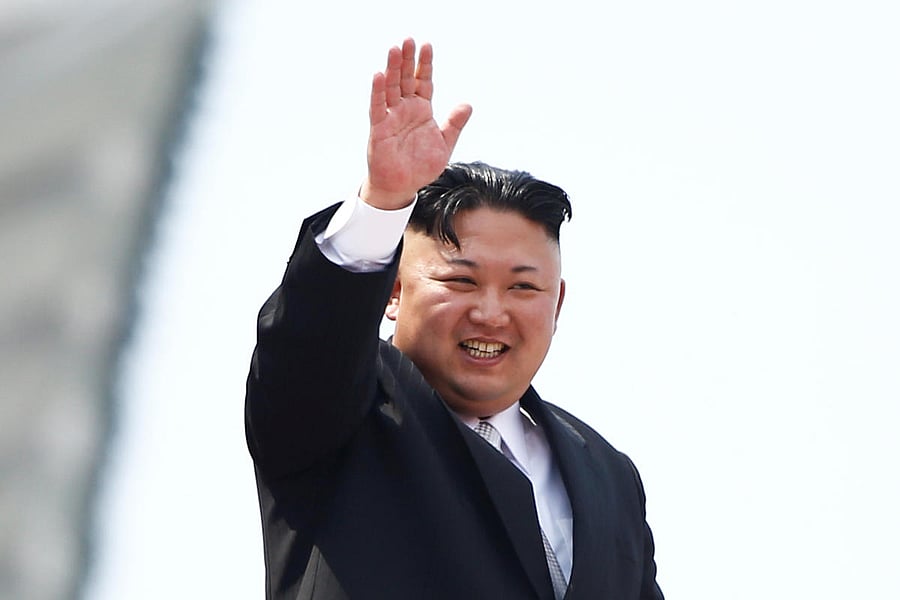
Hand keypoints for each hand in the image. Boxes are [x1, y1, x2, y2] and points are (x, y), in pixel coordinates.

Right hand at [361, 38, 472, 209]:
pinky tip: (379, 76)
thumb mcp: (444, 144)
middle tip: (408, 40)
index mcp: (421, 110)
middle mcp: (405, 109)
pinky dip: (378, 92)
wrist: (403, 187)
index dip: (424, 65)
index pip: (423, 81)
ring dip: (392, 69)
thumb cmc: (421, 166)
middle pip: (405, 79)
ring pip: (391, 88)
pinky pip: (378, 108)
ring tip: (394, 49)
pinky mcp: (379, 129)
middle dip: (407, 60)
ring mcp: (391, 117)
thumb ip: (454, 124)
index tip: (426, 45)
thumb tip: (467, 105)